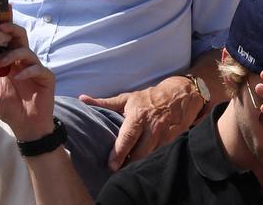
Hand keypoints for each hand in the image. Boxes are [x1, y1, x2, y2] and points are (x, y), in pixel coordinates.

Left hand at [0, 23, 55, 141]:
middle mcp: (23, 61)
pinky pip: (38, 69)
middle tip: (0, 27)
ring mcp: (35, 68)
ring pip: (28, 51)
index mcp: (11, 61)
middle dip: (10, 30)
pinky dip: (27, 71)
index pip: (5, 40)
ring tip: (3, 60)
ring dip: (15, 53)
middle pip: (19, 38)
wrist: (27, 126)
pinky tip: (18, 77)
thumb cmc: (10, 109)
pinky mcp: (46, 77)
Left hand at [79, 76, 202, 169]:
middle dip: (128, 163)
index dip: (118, 153)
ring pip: (149, 156)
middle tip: (118, 169)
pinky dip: (150, 158)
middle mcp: (152, 126)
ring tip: (128, 166)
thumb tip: (82, 99)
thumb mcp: (127, 98)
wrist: (180, 94)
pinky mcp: (172, 140)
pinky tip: (142, 160)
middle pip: (139, 153)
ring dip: (138, 162)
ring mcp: (164, 135)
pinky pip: (158, 154)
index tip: (111, 165)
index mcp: (139, 115)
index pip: (127, 138)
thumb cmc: (149, 98)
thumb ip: (105, 103)